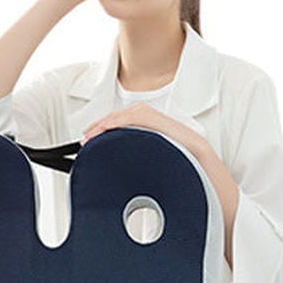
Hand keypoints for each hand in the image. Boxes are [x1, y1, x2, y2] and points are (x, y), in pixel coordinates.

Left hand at [81, 104, 204, 156]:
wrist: (197, 158)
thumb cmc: (177, 158)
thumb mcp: (148, 155)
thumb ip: (134, 153)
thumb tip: (119, 166)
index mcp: (144, 125)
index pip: (117, 122)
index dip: (100, 129)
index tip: (88, 140)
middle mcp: (147, 117)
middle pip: (117, 117)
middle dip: (98, 128)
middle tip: (84, 140)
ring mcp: (153, 117)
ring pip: (123, 116)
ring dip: (105, 124)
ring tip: (91, 135)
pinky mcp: (158, 120)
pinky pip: (135, 118)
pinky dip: (120, 121)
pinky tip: (108, 127)